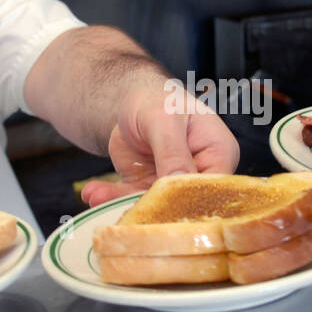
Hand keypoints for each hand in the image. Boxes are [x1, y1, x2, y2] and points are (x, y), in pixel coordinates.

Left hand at [81, 80, 239, 205]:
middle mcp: (201, 173)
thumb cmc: (157, 99)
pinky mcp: (149, 187)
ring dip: (122, 203)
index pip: (214, 187)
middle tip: (125, 212)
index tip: (163, 208)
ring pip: (154, 205)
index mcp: (219, 153)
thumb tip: (179, 184)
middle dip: (151, 209)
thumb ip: (173, 152)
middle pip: (185, 202)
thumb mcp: (164, 120)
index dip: (193, 202)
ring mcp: (174, 183)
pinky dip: (111, 197)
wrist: (130, 100)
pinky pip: (132, 199)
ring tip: (94, 197)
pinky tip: (92, 193)